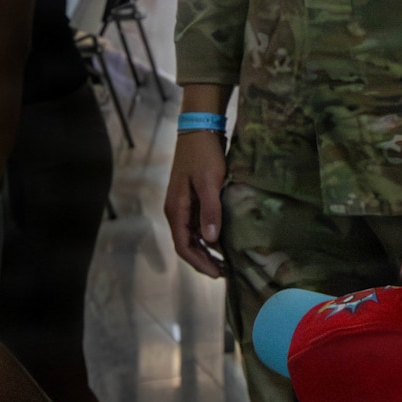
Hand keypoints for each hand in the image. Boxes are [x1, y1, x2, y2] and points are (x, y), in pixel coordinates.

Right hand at [163, 129, 227, 277]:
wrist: (200, 127)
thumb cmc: (204, 153)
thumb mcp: (209, 181)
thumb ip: (210, 210)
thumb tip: (210, 240)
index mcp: (176, 209)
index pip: (183, 246)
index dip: (199, 263)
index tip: (217, 274)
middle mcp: (176, 210)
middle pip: (186, 244)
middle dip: (203, 260)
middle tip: (224, 272)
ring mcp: (184, 204)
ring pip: (192, 235)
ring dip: (206, 250)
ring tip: (226, 261)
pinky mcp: (192, 198)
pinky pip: (198, 224)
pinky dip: (208, 236)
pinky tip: (223, 239)